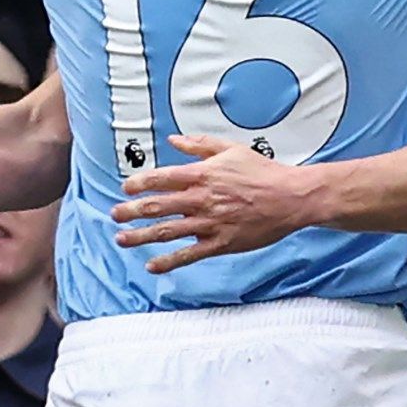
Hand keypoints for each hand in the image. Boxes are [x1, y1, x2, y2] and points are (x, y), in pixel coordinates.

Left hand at [112, 135, 310, 273]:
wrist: (291, 197)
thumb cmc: (264, 173)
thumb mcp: (232, 149)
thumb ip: (200, 145)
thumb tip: (174, 141)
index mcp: (203, 175)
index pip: (161, 178)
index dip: (138, 184)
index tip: (126, 188)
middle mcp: (202, 199)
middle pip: (156, 206)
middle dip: (130, 211)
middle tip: (115, 214)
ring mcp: (210, 223)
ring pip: (167, 232)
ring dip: (140, 236)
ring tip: (122, 239)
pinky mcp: (221, 243)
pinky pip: (189, 255)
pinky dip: (168, 261)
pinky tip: (152, 265)